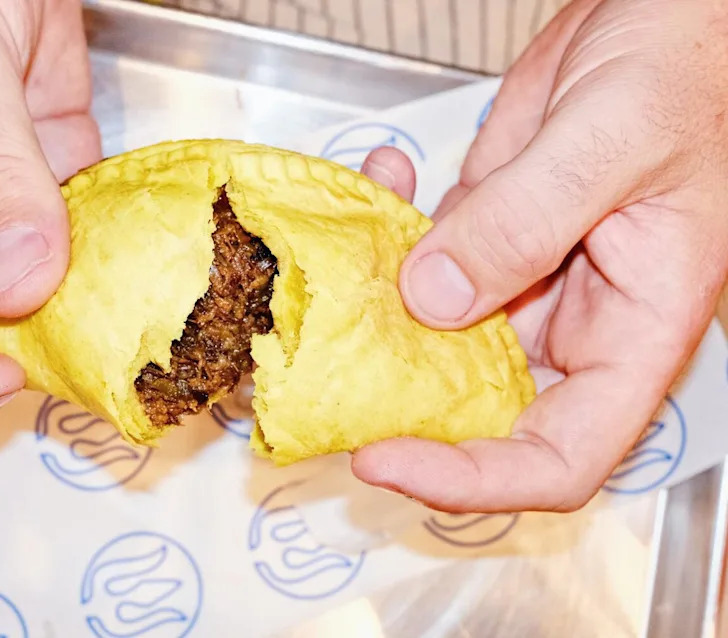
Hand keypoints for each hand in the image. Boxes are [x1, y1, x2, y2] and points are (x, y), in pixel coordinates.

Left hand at [353, 0, 727, 511]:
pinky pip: (422, 259)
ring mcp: (523, 279)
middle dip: (397, 408)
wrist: (669, 13)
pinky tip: (379, 179)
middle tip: (322, 375)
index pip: (557, 456)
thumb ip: (525, 221)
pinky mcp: (485, 234)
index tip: (385, 459)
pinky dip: (388, 233)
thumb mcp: (612, 139)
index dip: (472, 479)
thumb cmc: (684, 65)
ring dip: (375, 312)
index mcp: (634, 331)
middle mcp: (575, 322)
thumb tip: (432, 299)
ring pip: (435, 336)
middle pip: (480, 414)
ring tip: (336, 267)